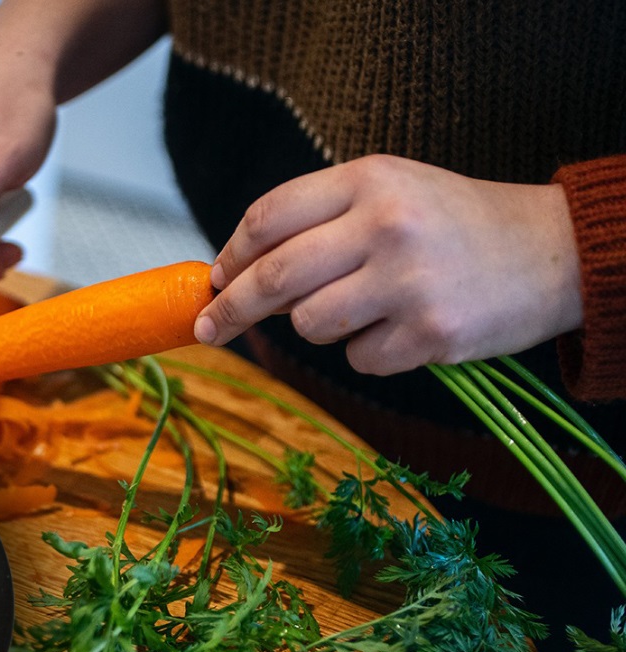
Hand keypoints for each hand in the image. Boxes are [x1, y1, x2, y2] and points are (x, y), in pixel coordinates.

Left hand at [193, 155, 582, 373]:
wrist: (553, 252)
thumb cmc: (455, 223)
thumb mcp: (391, 192)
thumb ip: (320, 220)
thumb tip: (238, 274)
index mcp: (370, 180)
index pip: (268, 218)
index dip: (231, 255)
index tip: (214, 279)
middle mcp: (386, 225)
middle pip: (274, 277)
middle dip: (231, 308)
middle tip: (210, 326)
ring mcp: (408, 282)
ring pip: (309, 324)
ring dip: (321, 326)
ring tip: (365, 307)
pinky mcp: (430, 333)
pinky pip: (357, 359)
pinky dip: (368, 351)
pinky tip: (403, 327)